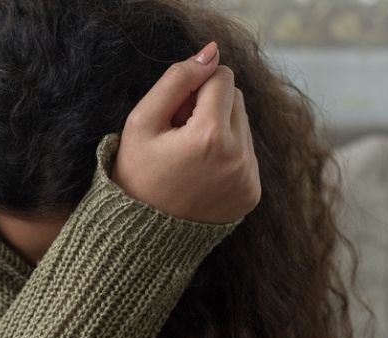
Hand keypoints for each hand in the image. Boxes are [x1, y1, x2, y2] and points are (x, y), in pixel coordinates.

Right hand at [112, 41, 261, 224]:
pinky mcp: (252, 194)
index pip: (222, 78)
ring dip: (219, 130)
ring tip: (188, 156)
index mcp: (211, 137)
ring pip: (243, 126)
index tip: (174, 114)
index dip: (194, 89)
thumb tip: (213, 52)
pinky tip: (200, 173)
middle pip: (237, 99)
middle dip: (209, 107)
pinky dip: (227, 155)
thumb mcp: (142, 120)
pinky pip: (247, 154)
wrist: (140, 235)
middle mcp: (238, 159)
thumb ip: (177, 79)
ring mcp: (248, 180)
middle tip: (178, 135)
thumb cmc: (135, 172)